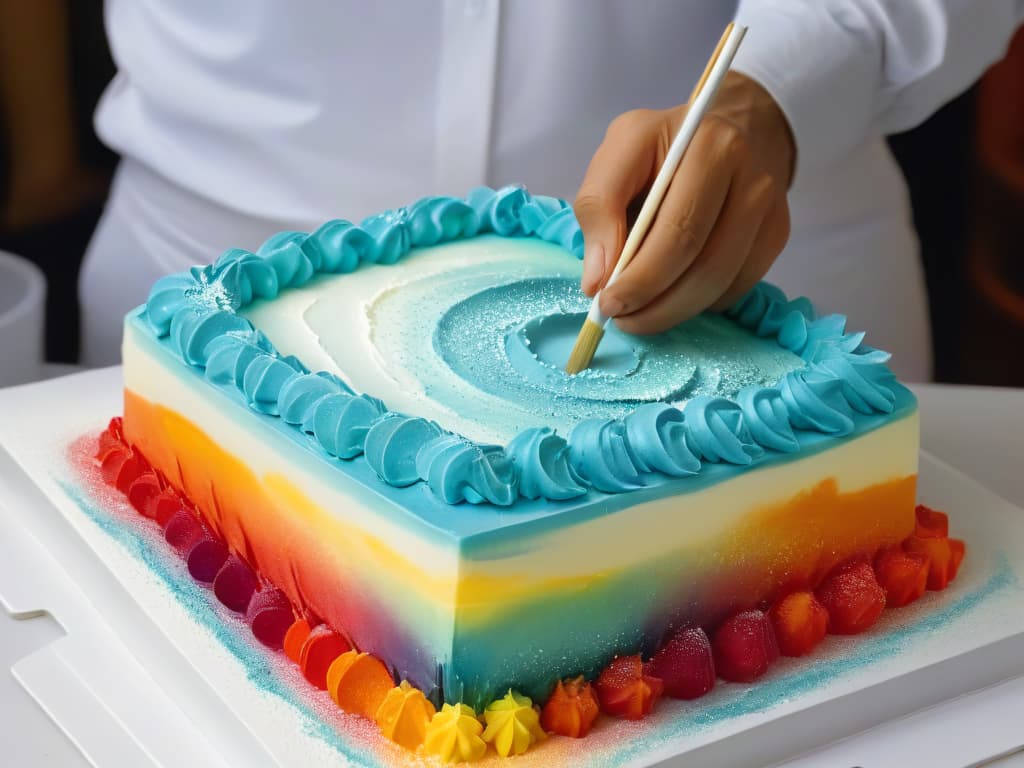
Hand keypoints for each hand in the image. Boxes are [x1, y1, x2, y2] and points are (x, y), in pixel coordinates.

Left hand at [575, 72, 794, 333]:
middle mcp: (752, 181)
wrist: (737, 124)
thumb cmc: (667, 144)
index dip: (640, 278)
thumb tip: (598, 280)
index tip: (606, 303)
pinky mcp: (776, 236)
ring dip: (672, 312)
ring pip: (720, 285)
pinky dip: (698, 303)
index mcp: (711, 149)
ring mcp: (769, 212)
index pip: (677, 232)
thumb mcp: (621, 152)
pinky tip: (671, 295)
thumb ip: (599, 206)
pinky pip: (735, 288)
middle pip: (703, 266)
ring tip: (637, 315)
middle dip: (654, 305)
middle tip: (620, 319)